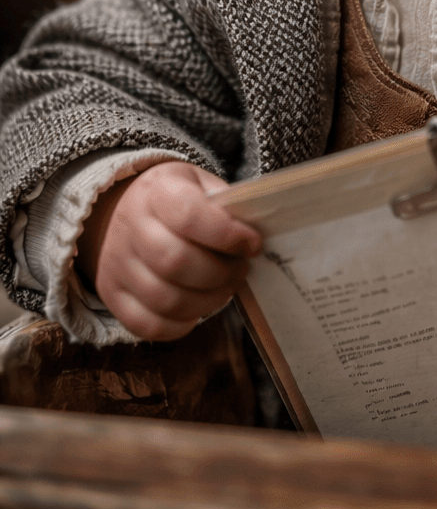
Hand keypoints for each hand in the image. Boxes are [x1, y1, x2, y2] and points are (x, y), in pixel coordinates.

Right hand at [77, 161, 262, 340]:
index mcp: (157, 191)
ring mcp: (117, 265)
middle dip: (220, 273)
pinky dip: (180, 324)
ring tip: (225, 289)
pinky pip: (147, 325)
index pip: (188, 216)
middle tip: (240, 270)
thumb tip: (251, 233)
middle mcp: (130, 227)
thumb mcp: (199, 183)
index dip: (227, 235)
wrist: (122, 210)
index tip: (252, 244)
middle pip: (175, 262)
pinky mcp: (113, 296)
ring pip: (164, 299)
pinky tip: (198, 309)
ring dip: (207, 301)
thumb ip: (225, 204)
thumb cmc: (174, 198)